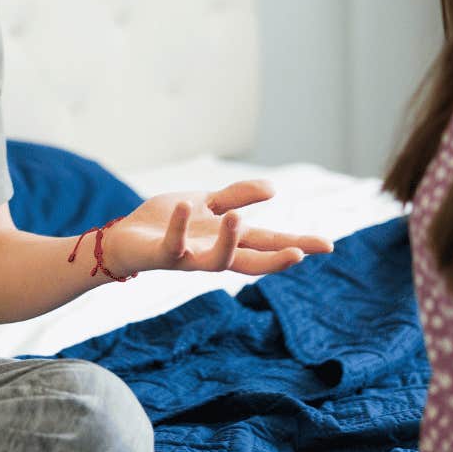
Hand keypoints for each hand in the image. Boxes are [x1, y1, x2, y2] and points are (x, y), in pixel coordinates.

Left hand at [101, 180, 333, 278]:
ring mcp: (189, 257)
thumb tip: (275, 190)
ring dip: (228, 241)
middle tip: (301, 253)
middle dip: (276, 259)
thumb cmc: (167, 223)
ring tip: (239, 219)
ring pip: (215, 260)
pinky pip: (173, 244)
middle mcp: (212, 253)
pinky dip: (179, 226)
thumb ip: (238, 197)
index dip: (297, 244)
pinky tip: (187, 206)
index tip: (328, 246)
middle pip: (251, 261)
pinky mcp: (163, 255)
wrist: (124, 239)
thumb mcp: (208, 204)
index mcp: (227, 240)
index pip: (268, 243)